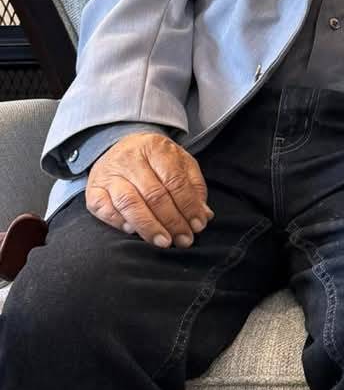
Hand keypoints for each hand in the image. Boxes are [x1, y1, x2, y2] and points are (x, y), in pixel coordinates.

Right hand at [85, 133, 212, 248]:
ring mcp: (109, 174)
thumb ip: (194, 187)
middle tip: (184, 240)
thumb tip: (203, 215)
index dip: (188, 206)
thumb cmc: (155, 159)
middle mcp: (129, 159)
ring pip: (129, 203)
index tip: (197, 226)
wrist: (120, 147)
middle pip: (154, 195)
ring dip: (149, 227)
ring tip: (164, 242)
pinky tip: (133, 231)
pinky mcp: (93, 189)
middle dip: (172, 221)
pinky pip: (103, 209)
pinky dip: (118, 222)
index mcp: (155, 147)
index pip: (175, 181)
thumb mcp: (180, 163)